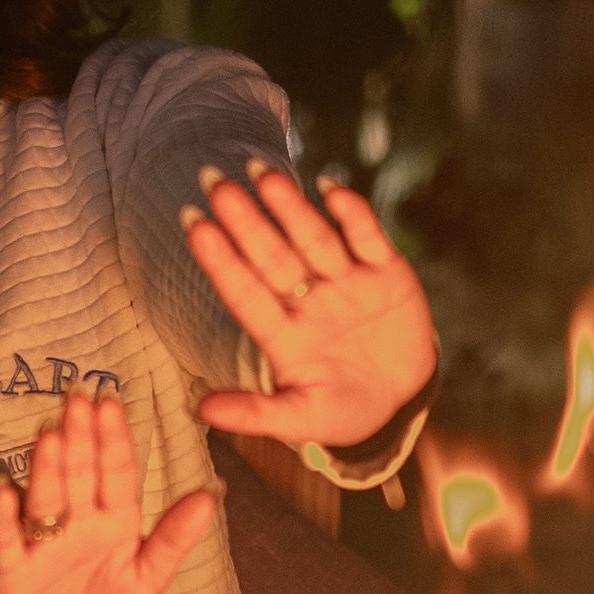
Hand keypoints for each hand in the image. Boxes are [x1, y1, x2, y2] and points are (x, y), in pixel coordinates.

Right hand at [0, 388, 221, 593]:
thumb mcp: (146, 579)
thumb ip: (174, 539)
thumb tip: (211, 495)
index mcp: (113, 519)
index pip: (116, 473)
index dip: (114, 440)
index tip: (111, 403)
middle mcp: (76, 520)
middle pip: (78, 474)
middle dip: (79, 438)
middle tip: (78, 398)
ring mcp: (40, 539)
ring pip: (45, 498)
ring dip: (46, 468)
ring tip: (49, 435)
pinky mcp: (10, 566)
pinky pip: (5, 538)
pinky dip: (1, 516)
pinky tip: (3, 490)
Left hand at [182, 160, 437, 450]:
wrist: (401, 402)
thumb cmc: (342, 412)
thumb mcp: (300, 419)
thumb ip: (255, 414)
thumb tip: (201, 410)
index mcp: (282, 334)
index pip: (244, 292)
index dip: (220, 260)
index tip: (192, 224)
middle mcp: (308, 300)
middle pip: (273, 256)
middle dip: (246, 221)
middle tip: (215, 183)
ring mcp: (346, 283)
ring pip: (314, 238)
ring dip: (290, 207)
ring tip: (263, 174)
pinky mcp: (386, 272)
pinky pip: (368, 237)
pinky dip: (353, 213)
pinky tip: (330, 187)